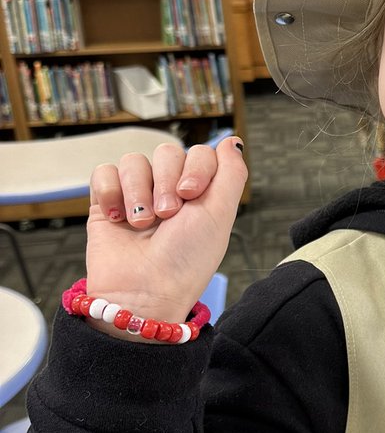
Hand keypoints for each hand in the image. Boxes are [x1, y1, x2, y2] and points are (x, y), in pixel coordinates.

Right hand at [86, 137, 246, 325]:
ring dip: (138, 192)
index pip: (199, 153)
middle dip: (165, 183)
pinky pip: (104, 172)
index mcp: (200, 194)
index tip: (191, 195)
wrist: (143, 291)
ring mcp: (136, 196)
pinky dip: (111, 193)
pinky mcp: (106, 203)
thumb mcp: (219, 215)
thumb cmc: (185, 260)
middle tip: (166, 215)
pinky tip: (118, 219)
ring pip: (134, 161)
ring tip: (142, 224)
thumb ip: (231, 174)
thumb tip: (233, 140)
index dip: (195, 168)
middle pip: (166, 152)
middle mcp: (168, 191)